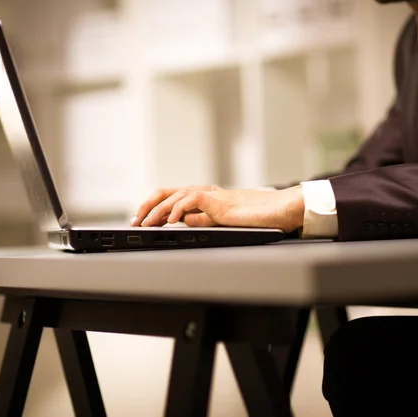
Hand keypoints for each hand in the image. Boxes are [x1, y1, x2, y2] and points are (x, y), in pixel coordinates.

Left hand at [131, 185, 304, 232]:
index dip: (155, 208)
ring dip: (157, 210)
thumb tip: (184, 222)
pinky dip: (178, 210)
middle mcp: (208, 193)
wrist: (283, 211)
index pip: (174, 198)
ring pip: (176, 195)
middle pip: (168, 192)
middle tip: (135, 222)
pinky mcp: (221, 202)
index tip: (142, 220)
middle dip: (148, 206)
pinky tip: (170, 223)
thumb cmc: (261, 217)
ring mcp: (214, 196)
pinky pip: (193, 201)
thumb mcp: (225, 222)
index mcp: (208, 198)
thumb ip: (205, 221)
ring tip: (145, 224)